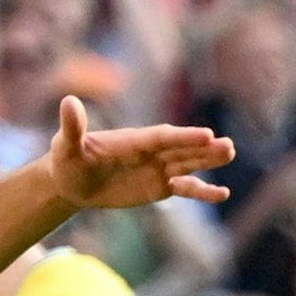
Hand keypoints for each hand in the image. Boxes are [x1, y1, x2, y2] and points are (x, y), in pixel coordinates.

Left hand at [47, 96, 233, 208]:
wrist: (71, 182)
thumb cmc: (67, 160)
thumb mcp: (66, 145)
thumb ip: (73, 126)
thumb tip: (67, 101)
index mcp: (132, 140)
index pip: (162, 138)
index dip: (182, 137)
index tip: (206, 134)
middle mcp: (150, 152)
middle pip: (181, 149)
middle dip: (203, 148)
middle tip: (228, 146)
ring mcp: (158, 168)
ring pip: (188, 164)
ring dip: (209, 161)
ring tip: (229, 154)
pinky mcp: (160, 187)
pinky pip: (185, 188)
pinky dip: (202, 191)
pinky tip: (223, 193)